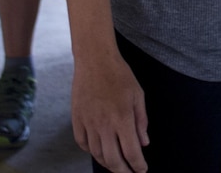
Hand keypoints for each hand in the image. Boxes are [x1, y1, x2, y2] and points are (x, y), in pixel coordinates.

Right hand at [71, 47, 148, 172]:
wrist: (94, 60)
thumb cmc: (120, 75)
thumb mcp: (138, 95)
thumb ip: (141, 121)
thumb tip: (143, 143)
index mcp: (122, 119)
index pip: (131, 152)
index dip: (138, 166)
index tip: (142, 171)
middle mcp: (104, 125)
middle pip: (112, 160)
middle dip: (123, 171)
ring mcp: (88, 123)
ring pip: (97, 154)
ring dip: (107, 163)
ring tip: (116, 165)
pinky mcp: (77, 120)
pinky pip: (83, 143)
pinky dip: (91, 151)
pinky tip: (99, 151)